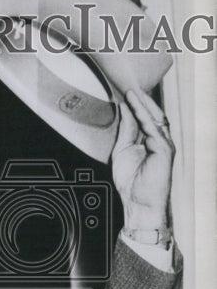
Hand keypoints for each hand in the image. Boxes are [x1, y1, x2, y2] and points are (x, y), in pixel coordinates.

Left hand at [111, 89, 173, 229]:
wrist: (139, 204)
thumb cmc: (131, 183)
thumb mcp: (122, 151)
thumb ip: (125, 131)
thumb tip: (124, 110)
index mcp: (150, 141)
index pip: (144, 118)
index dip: (135, 104)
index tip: (122, 91)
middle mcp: (159, 140)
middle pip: (152, 114)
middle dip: (141, 99)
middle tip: (127, 84)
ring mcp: (164, 144)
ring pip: (154, 117)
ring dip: (142, 102)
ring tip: (130, 90)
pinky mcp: (165, 149)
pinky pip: (153, 127)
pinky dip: (143, 114)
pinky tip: (134, 105)